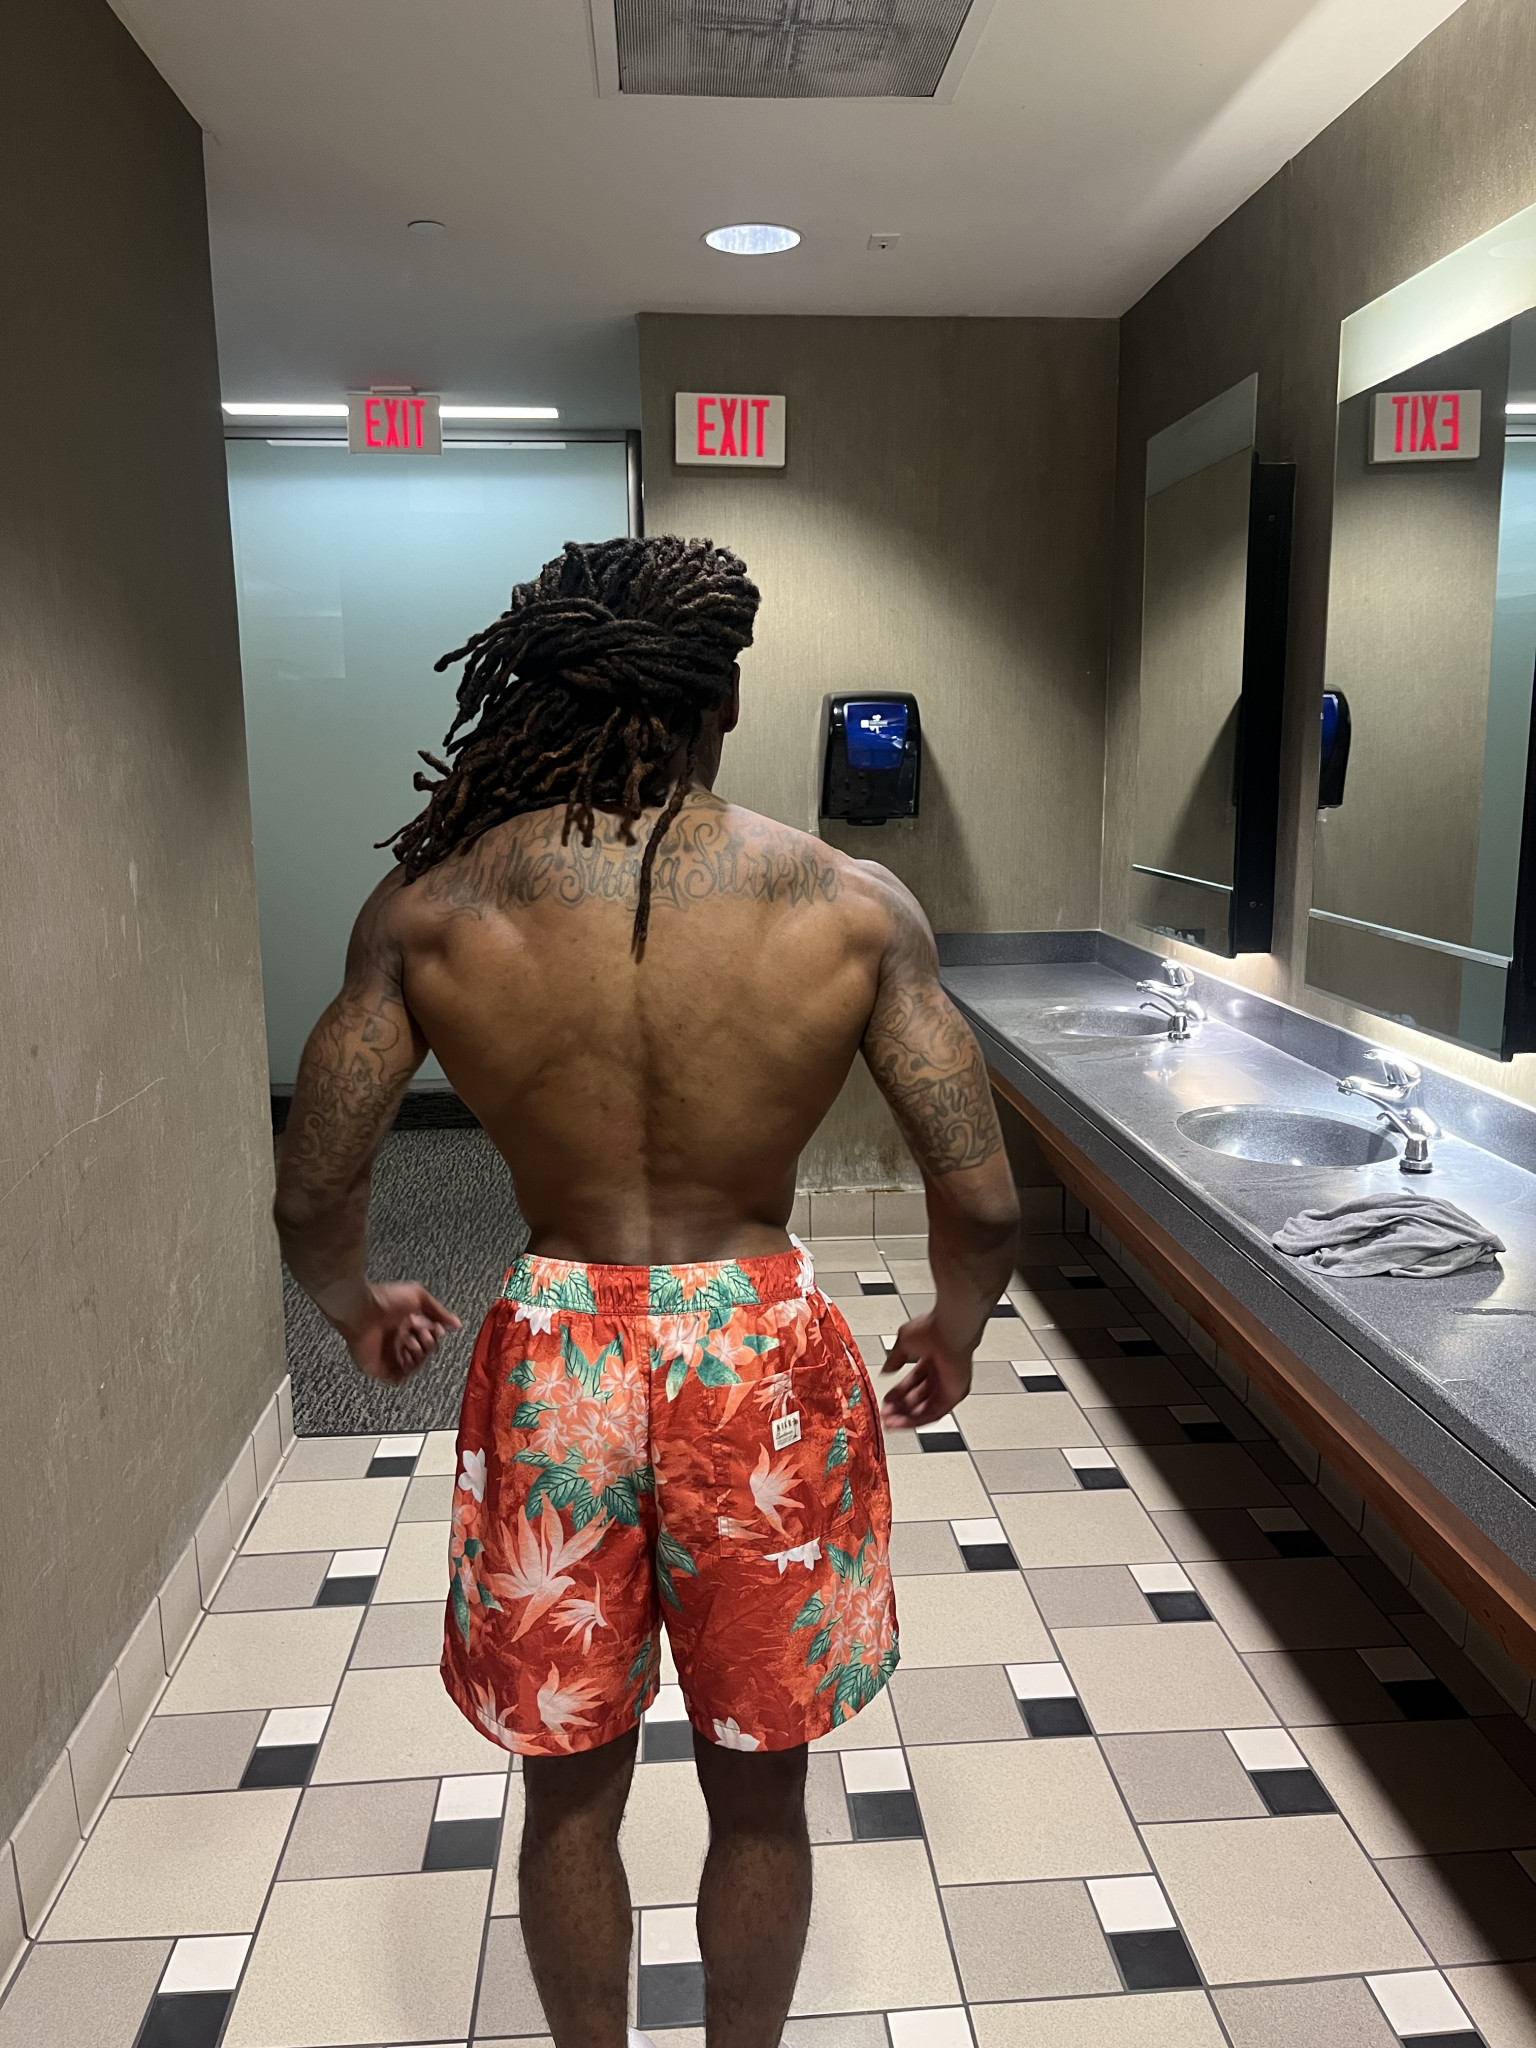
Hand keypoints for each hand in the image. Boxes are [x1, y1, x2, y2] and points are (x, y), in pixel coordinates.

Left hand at [342, 1282, 460, 1384]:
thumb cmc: (385, 1300)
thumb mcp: (419, 1297)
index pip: (428, 1336)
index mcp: (406, 1324)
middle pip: (423, 1352)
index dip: (436, 1334)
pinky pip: (397, 1379)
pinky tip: (408, 1360)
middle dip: (429, 1345)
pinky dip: (407, 1373)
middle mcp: (398, 1340)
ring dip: (419, 1358)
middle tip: (424, 1335)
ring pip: (413, 1366)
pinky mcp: (378, 1368)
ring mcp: (388, 1355)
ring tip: (412, 1344)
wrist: (360, 1311)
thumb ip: (439, 1311)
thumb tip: (456, 1323)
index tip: (439, 1329)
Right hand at [880, 1312, 972, 1428]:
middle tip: (886, 1414)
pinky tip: (902, 1422)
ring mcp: (949, 1385)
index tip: (887, 1401)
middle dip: (900, 1408)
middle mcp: (941, 1373)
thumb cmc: (933, 1329)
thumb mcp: (904, 1342)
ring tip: (890, 1422)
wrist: (949, 1331)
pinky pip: (935, 1413)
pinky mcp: (955, 1394)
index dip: (898, 1393)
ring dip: (907, 1417)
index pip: (913, 1382)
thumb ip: (894, 1359)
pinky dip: (917, 1419)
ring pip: (926, 1408)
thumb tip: (886, 1370)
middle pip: (918, 1398)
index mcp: (931, 1359)